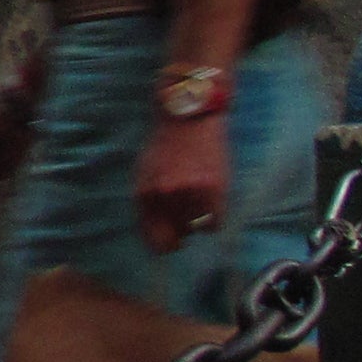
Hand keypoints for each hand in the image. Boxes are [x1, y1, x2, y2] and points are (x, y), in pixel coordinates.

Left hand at [132, 112, 231, 257]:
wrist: (188, 117)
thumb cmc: (166, 146)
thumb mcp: (146, 175)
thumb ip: (150, 202)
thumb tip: (157, 230)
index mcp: (144, 195)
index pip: (153, 240)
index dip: (164, 244)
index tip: (172, 241)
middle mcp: (164, 197)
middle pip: (176, 238)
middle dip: (182, 232)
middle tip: (187, 217)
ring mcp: (189, 193)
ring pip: (198, 229)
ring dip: (200, 220)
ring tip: (200, 200)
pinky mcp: (213, 188)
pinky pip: (217, 222)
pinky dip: (217, 216)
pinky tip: (214, 200)